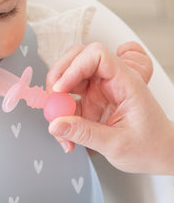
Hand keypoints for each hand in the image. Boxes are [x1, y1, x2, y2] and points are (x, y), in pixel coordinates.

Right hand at [46, 43, 173, 174]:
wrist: (159, 154)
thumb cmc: (150, 146)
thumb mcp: (118, 145)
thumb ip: (85, 133)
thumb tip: (56, 124)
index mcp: (125, 81)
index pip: (98, 55)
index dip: (75, 67)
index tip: (61, 88)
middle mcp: (109, 80)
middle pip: (77, 58)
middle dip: (58, 75)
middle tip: (52, 99)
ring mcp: (98, 89)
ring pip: (68, 76)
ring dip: (56, 95)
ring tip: (57, 121)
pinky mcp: (89, 100)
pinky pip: (67, 98)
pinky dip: (60, 112)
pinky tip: (64, 131)